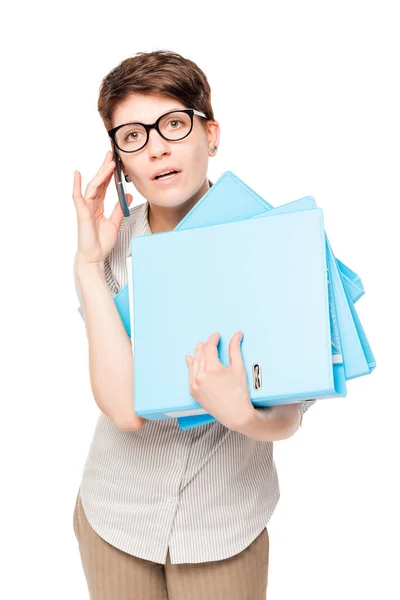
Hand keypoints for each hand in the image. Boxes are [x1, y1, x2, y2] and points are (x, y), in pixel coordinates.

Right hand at [72, 150, 132, 265]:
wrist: (95, 257)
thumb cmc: (102, 243)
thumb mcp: (115, 223)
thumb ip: (119, 209)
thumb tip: (127, 196)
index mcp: (98, 206)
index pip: (105, 186)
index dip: (110, 174)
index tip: (116, 162)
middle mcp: (91, 204)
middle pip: (99, 182)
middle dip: (105, 168)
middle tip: (111, 154)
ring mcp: (86, 208)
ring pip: (93, 187)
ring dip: (100, 174)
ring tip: (108, 163)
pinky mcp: (82, 213)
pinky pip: (78, 197)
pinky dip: (76, 185)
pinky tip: (77, 174)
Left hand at [185, 331, 254, 430]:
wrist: (235, 414)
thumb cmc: (239, 392)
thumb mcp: (238, 368)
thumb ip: (235, 349)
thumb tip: (236, 334)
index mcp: (211, 369)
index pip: (209, 347)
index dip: (213, 339)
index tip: (217, 335)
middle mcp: (200, 376)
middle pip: (200, 354)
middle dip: (205, 345)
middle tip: (210, 340)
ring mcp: (194, 384)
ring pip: (194, 363)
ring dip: (197, 353)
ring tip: (199, 346)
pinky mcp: (193, 391)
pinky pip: (190, 374)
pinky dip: (191, 365)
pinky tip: (190, 359)